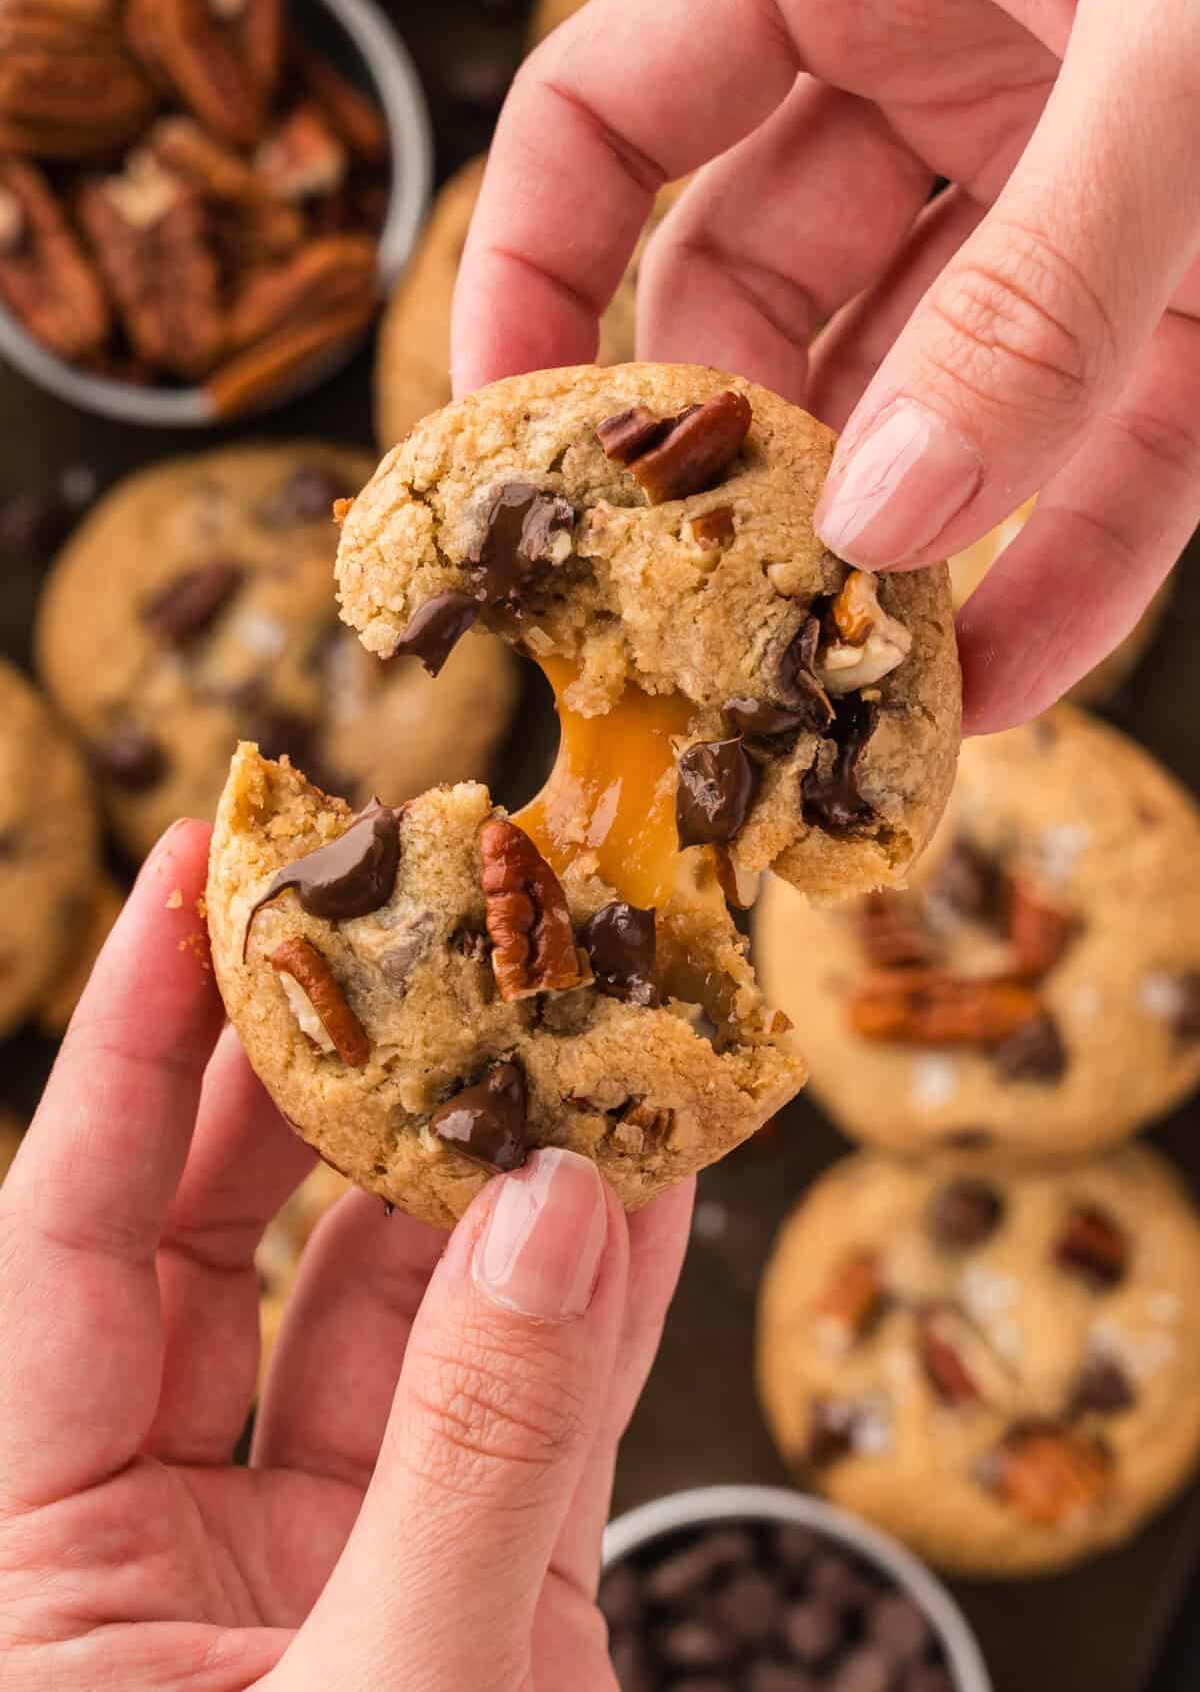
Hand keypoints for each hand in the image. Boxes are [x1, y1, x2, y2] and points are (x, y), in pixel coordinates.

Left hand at [0, 821, 691, 1691]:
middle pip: (231, 1239)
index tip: (196, 876)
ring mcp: (336, 1560)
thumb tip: (550, 1215)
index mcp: (42, 1563)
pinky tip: (648, 1182)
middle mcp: (172, 1538)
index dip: (131, 1043)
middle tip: (408, 925)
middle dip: (332, 1073)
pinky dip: (597, 1302)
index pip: (63, 1237)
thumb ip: (471, 1459)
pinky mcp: (483, 1595)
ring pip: (400, 1310)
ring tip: (564, 1027)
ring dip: (493, 1175)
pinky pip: (537, 1410)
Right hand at [452, 0, 1199, 730]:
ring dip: (888, 552)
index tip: (512, 451)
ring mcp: (1082, 203)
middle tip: (695, 621)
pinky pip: (1106, 458)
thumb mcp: (1193, 34)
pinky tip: (1009, 680)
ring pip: (932, 406)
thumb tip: (880, 517)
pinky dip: (1063, 570)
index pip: (613, 117)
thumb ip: (1038, 280)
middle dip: (728, 464)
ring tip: (839, 695)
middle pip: (764, 297)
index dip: (533, 279)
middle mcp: (958, 77)